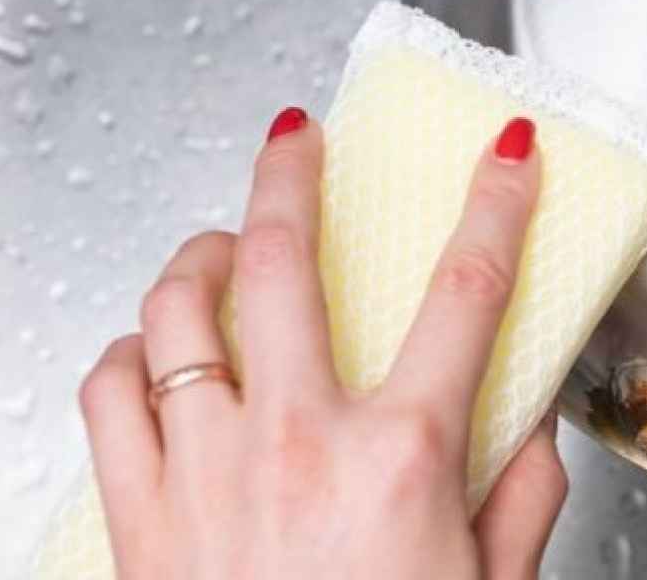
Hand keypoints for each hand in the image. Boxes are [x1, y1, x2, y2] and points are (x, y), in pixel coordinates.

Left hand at [78, 108, 565, 578]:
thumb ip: (524, 493)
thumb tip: (535, 418)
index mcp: (404, 455)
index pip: (466, 291)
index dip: (497, 205)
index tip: (509, 154)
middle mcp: (297, 440)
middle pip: (288, 258)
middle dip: (293, 172)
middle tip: (299, 138)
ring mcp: (206, 468)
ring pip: (180, 310)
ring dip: (202, 253)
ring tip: (224, 242)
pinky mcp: (139, 509)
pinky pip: (111, 391)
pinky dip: (131, 351)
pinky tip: (159, 348)